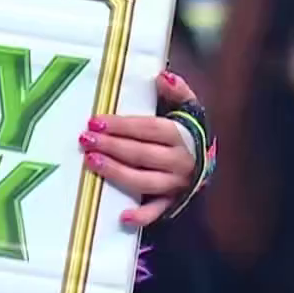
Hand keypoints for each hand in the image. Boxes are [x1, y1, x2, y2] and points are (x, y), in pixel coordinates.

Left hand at [80, 71, 202, 225]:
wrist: (206, 161)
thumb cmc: (188, 130)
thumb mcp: (188, 107)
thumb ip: (177, 90)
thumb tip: (163, 76)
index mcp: (182, 135)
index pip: (148, 129)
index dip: (122, 125)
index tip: (96, 121)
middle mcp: (180, 161)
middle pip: (142, 154)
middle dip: (112, 146)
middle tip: (86, 139)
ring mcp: (176, 184)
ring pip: (144, 180)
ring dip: (117, 173)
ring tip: (91, 162)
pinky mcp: (172, 202)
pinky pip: (157, 211)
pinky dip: (141, 216)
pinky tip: (122, 217)